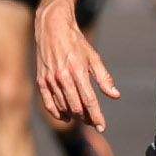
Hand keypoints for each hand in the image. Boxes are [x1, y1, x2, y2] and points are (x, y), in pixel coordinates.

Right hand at [35, 0, 120, 130]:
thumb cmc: (76, 42)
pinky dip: (57, 113)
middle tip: (94, 121)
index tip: (103, 127)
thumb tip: (115, 95)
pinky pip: (48, 103)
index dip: (96, 116)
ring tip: (82, 117)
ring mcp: (49, 80)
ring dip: (73, 116)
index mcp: (77, 71)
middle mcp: (62, 77)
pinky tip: (66, 117)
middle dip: (86, 118)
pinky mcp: (41, 81)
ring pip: (63, 107)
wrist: (52, 28)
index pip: (89, 100)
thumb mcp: (93, 57)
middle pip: (76, 107)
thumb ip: (104, 78)